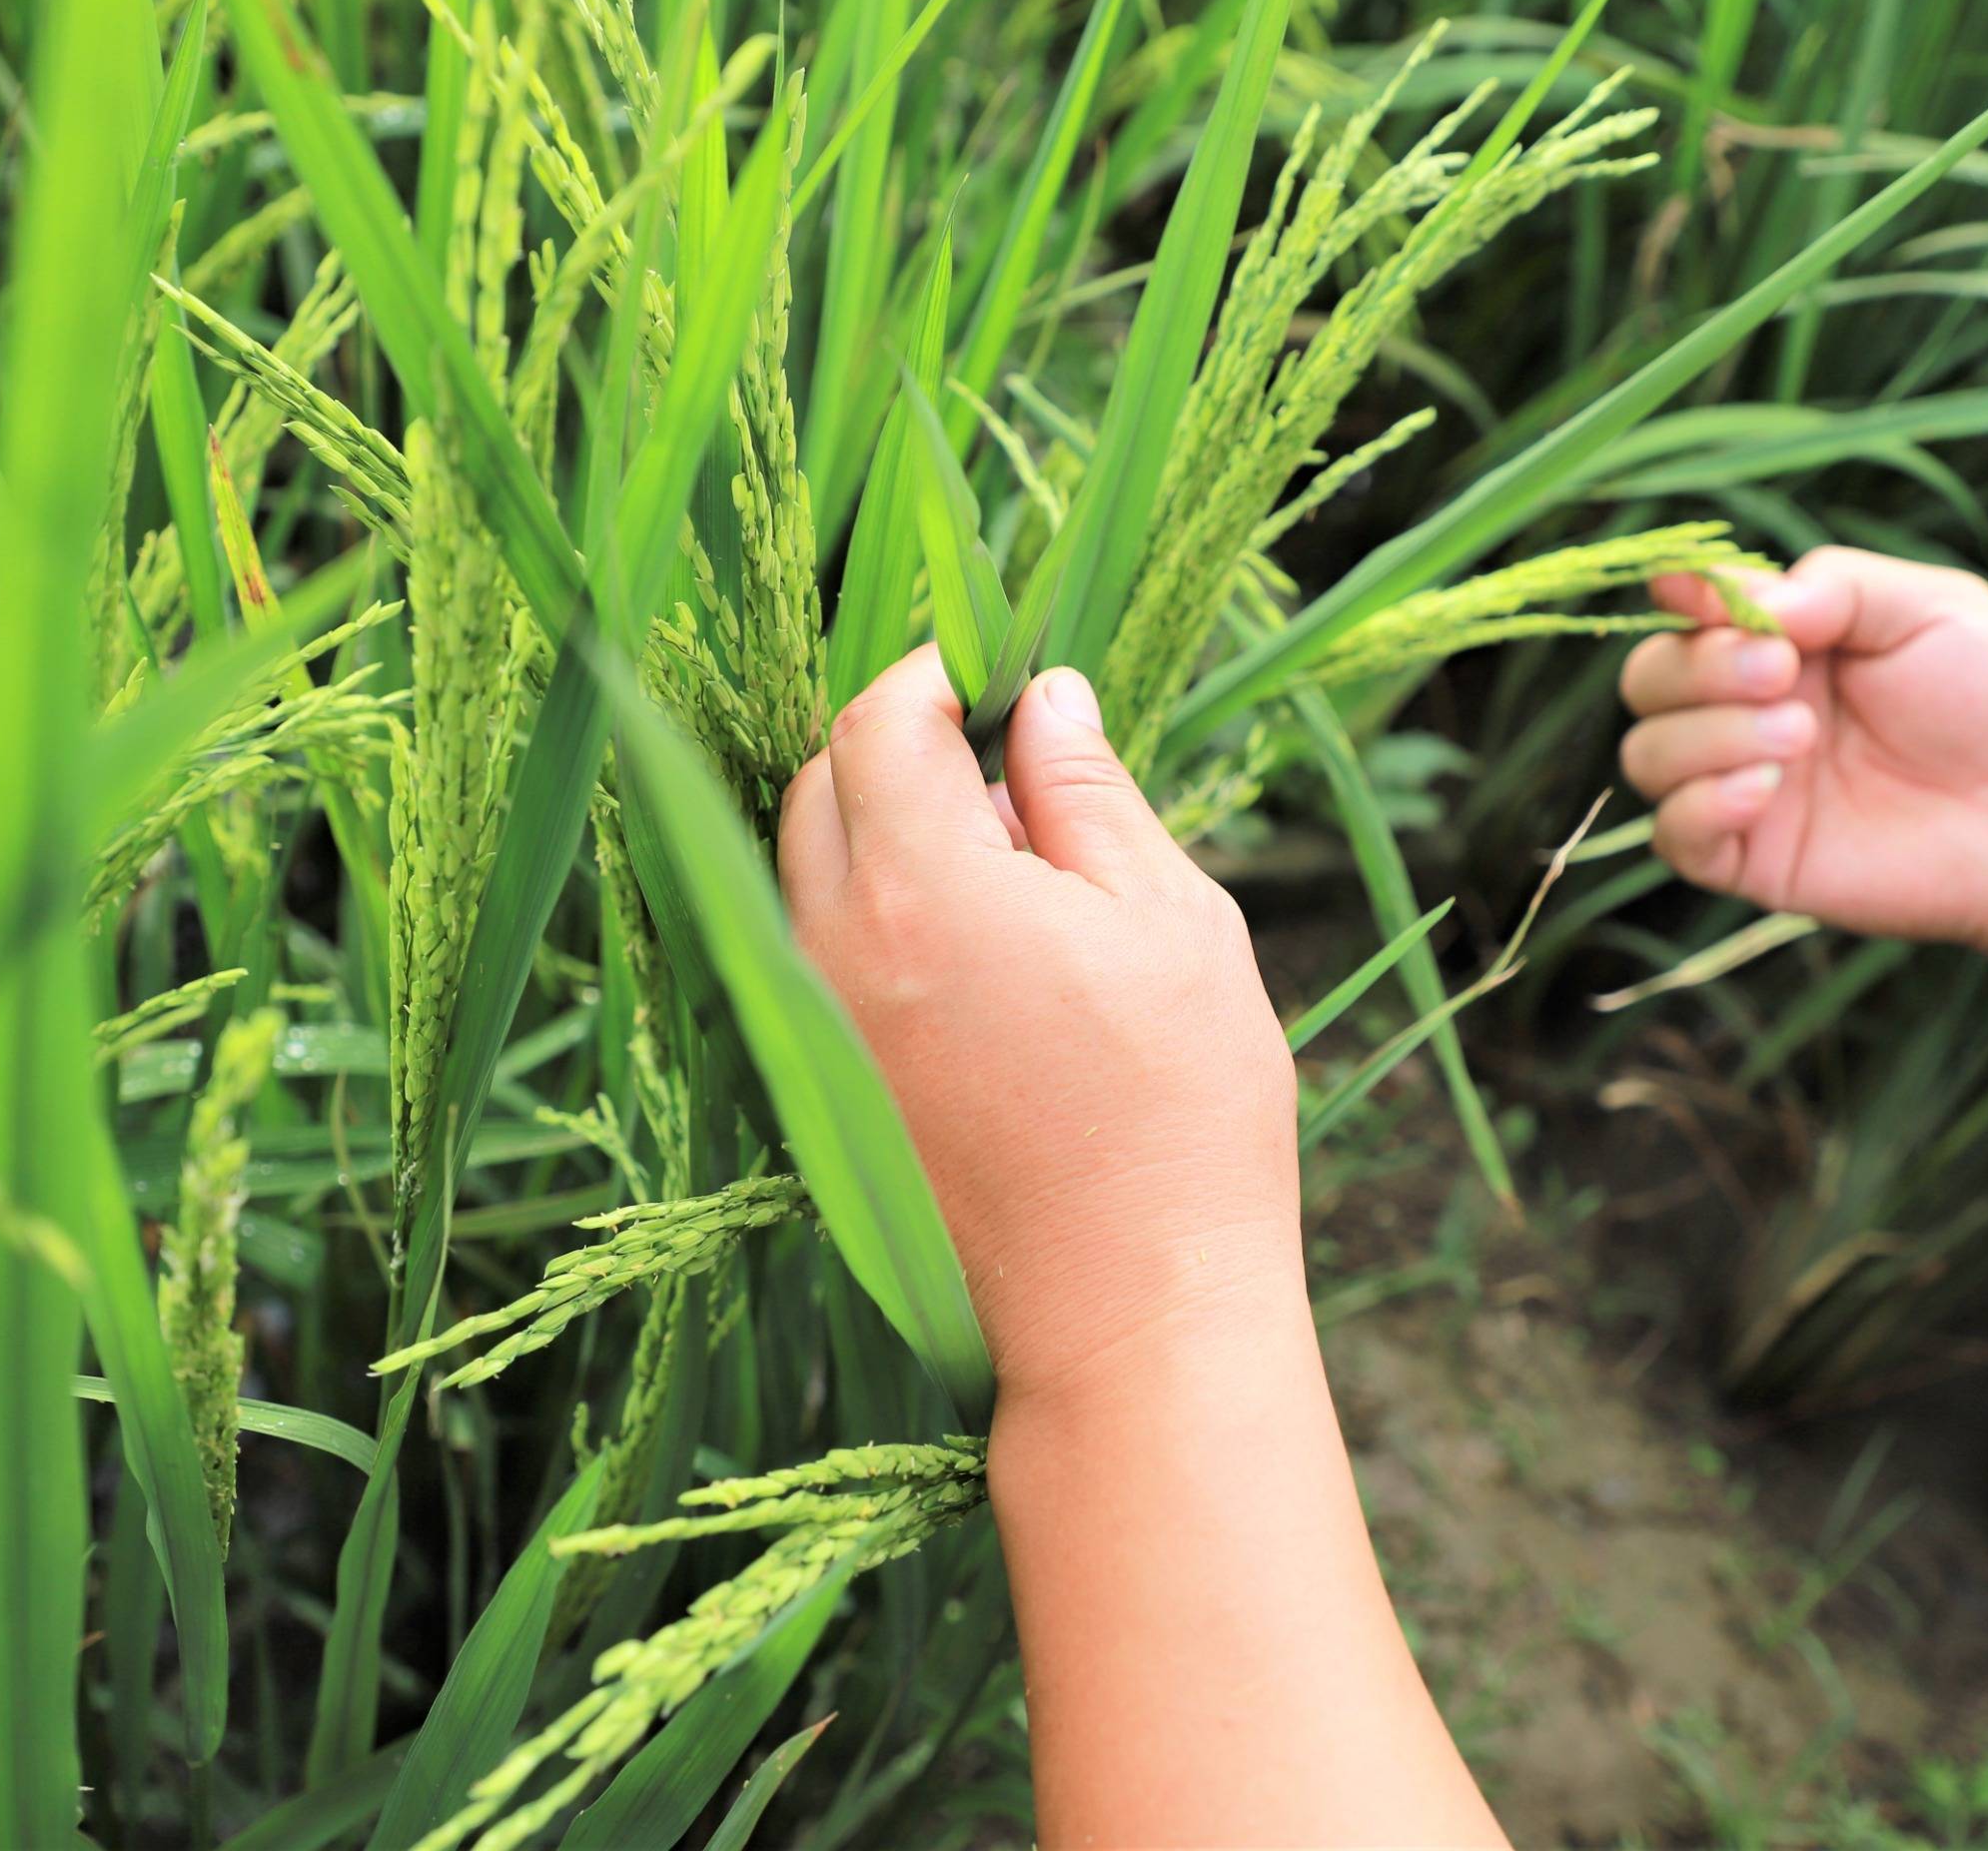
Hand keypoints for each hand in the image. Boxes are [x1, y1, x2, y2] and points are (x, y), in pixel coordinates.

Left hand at [778, 647, 1300, 1410]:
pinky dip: (877, 911)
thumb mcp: (1169, 919)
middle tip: (1014, 764)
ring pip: (809, 868)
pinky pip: (820, 951)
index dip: (937, 675)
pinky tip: (985, 951)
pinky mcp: (828, 1086)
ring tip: (1017, 869)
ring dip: (886, 828)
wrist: (1130, 1311)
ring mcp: (819, 1025)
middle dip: (900, 744)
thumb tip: (1048, 698)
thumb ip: (1089, 792)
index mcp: (919, 888)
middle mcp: (835, 949)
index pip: (876, 719)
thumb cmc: (1178, 1115)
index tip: (1005, 676)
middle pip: (819, 783)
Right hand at [1616, 545, 1987, 952]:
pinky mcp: (1751, 860)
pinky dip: (1699, 807)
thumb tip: (1737, 595)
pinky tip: (1767, 792)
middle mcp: (1748, 709)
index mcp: (1784, 640)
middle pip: (1648, 679)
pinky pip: (1671, 835)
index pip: (1685, 610)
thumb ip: (1837, 587)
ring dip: (1706, 737)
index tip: (1702, 596)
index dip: (1679, 596)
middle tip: (1785, 674)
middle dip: (1700, 669)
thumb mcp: (1932, 609)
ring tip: (1801, 738)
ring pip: (1646, 756)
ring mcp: (1745, 787)